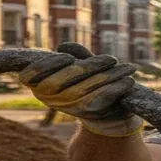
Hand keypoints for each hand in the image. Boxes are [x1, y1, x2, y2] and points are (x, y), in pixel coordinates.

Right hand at [18, 43, 143, 136]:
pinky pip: (102, 97)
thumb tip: (64, 47)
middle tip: (112, 59)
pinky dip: (118, 87)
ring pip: (88, 88)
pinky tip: (129, 81)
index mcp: (41, 84)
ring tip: (130, 68)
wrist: (107, 112)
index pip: (31, 74)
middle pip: (66, 79)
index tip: (67, 57)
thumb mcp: (82, 66)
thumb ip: (76, 55)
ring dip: (112, 75)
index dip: (47, 65)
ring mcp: (69, 107)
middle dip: (91, 67)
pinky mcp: (88, 113)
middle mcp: (51, 98)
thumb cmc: (90, 82)